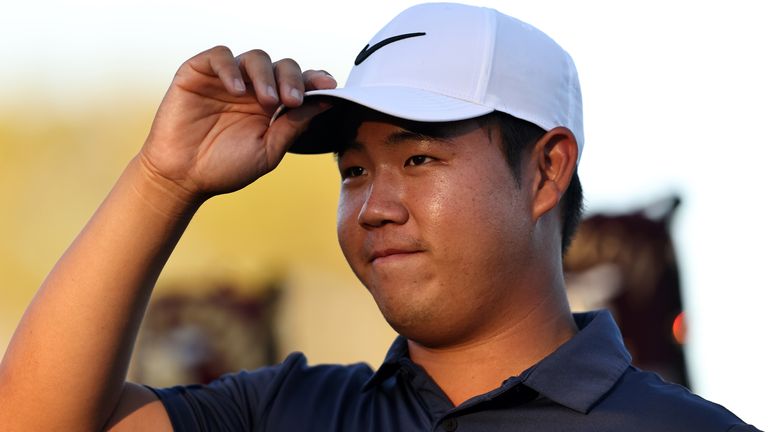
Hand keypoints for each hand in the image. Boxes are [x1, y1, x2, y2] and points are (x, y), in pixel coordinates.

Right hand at [139, 46, 335, 203]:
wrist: (183, 178)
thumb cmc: (225, 167)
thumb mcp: (268, 151)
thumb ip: (294, 126)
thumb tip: (325, 103)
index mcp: (273, 107)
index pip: (299, 83)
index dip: (315, 80)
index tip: (329, 87)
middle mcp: (252, 88)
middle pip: (282, 66)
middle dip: (292, 80)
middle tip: (292, 102)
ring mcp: (227, 79)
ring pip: (255, 58)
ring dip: (265, 75)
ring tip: (267, 100)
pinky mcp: (199, 73)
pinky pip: (219, 56)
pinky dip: (230, 68)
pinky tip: (236, 89)